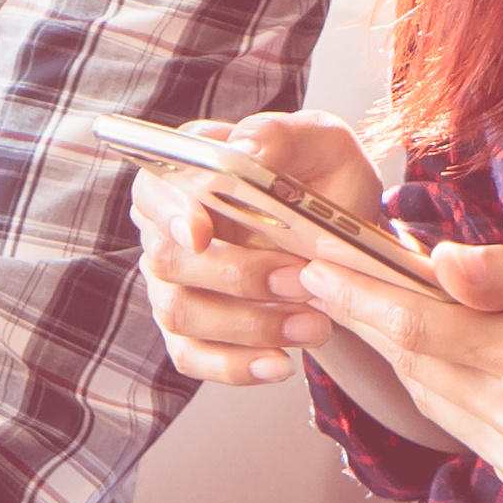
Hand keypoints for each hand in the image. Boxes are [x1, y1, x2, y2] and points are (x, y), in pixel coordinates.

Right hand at [131, 111, 395, 387]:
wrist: (348, 243)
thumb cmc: (326, 183)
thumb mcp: (323, 144)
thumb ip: (282, 137)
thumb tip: (246, 154)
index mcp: (189, 170)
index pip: (153, 187)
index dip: (171, 211)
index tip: (200, 231)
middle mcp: (169, 228)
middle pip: (168, 258)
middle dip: (238, 275)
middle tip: (302, 281)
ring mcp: (174, 282)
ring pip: (181, 312)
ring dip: (250, 324)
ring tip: (315, 325)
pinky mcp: (190, 330)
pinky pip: (192, 356)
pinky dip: (236, 366)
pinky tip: (280, 365)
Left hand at [283, 238, 502, 499]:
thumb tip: (436, 262)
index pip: (420, 329)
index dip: (359, 297)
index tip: (313, 266)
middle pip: (414, 365)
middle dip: (368, 317)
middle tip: (329, 272)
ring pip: (429, 396)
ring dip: (400, 350)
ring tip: (376, 301)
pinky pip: (456, 420)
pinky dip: (438, 380)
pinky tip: (438, 346)